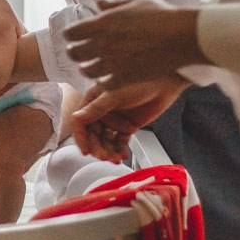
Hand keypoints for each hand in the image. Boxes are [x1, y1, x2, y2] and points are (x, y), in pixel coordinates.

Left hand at [65, 0, 204, 87]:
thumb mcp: (136, 2)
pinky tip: (107, 77)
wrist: (182, 37)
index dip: (71, 34)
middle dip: (75, 52)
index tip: (75, 35)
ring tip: (92, 65)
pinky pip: (104, 85)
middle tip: (79, 52)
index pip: (71, 33)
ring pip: (86, 71)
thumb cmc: (161, 16)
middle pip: (74, 54)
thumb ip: (113, 4)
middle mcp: (103, 44)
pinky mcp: (124, 79)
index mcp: (103, 23)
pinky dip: (103, 81)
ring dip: (87, 68)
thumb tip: (99, 3)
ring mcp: (113, 64)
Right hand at [71, 78, 187, 161]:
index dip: (81, 138)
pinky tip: (122, 155)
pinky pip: (120, 142)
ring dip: (109, 151)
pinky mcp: (126, 127)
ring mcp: (114, 121)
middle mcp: (100, 112)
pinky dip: (120, 150)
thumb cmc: (138, 81)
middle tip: (104, 157)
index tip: (85, 151)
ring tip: (115, 159)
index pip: (80, 123)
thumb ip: (96, 108)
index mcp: (92, 101)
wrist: (163, 83)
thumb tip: (75, 118)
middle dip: (98, 148)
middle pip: (93, 136)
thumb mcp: (114, 95)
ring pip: (106, 141)